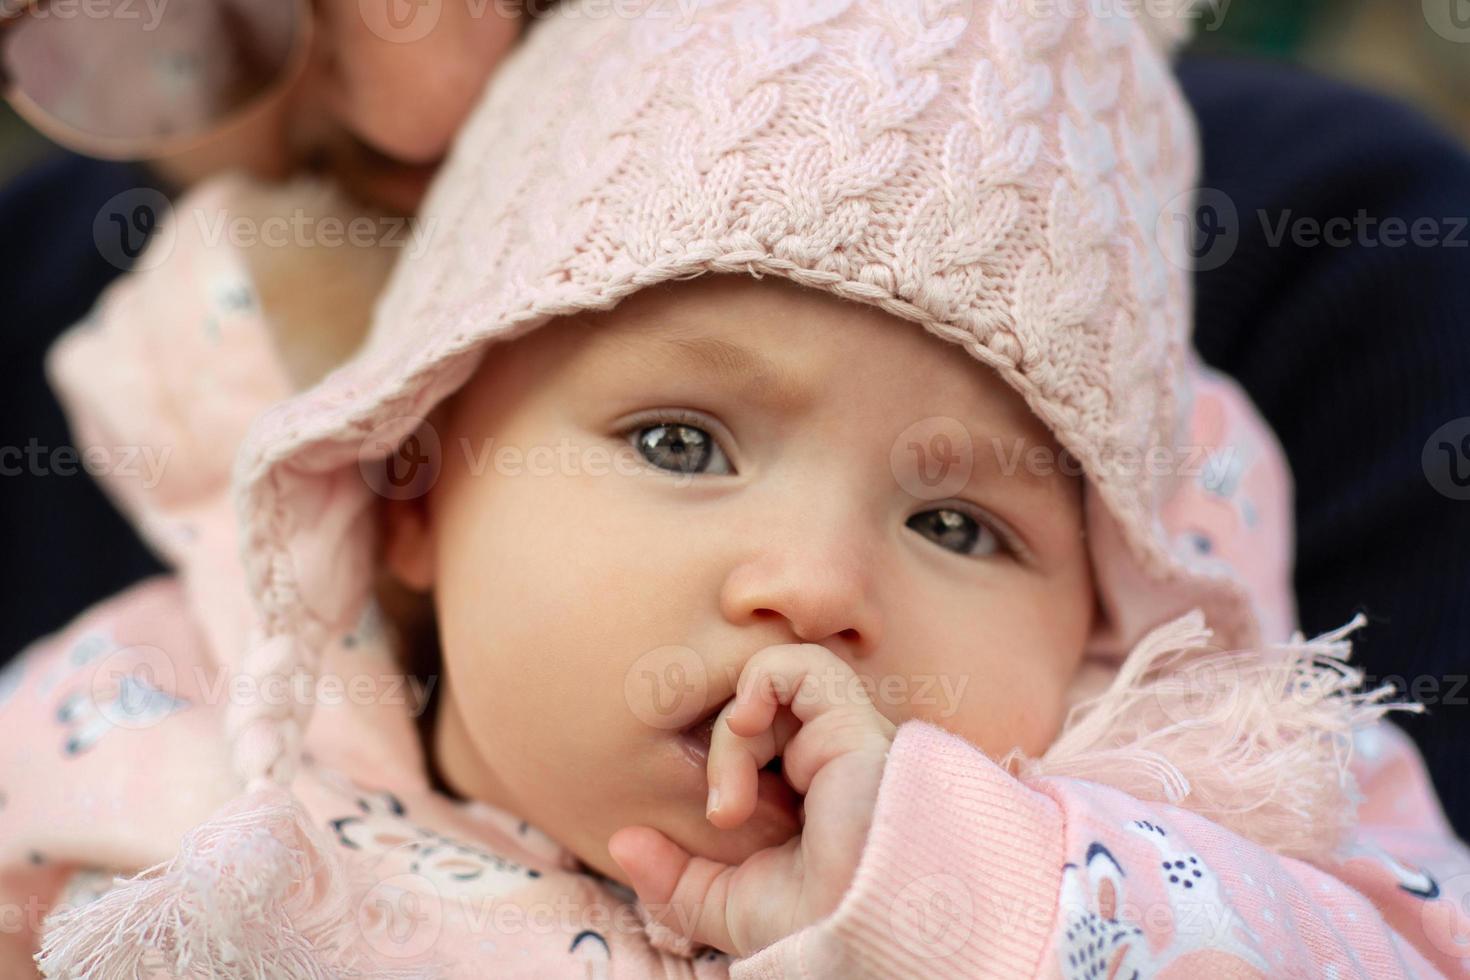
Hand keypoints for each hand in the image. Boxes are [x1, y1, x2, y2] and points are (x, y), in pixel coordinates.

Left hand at [607, 643, 896, 957]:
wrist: (866, 927)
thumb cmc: (812, 925)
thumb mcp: (726, 905)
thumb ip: (674, 877)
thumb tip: (623, 841)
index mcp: (803, 797)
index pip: (748, 749)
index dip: (717, 772)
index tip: (711, 824)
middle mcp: (825, 760)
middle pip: (751, 716)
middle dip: (721, 754)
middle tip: (720, 816)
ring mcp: (840, 737)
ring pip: (765, 691)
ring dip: (732, 738)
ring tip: (732, 801)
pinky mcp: (851, 720)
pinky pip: (798, 663)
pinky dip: (758, 682)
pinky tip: (746, 728)